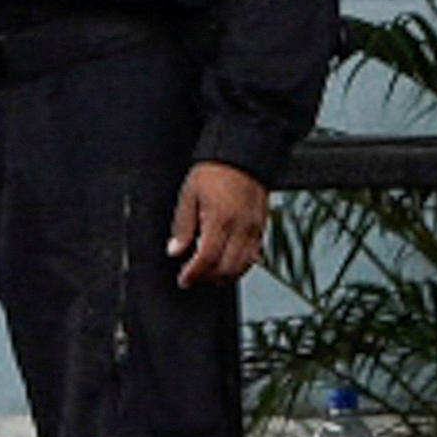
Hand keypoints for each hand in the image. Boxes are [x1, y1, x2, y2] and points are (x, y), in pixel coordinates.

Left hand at [168, 160, 269, 288]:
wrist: (242, 156)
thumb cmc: (215, 171)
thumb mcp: (189, 194)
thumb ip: (183, 226)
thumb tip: (175, 250)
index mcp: (220, 219)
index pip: (207, 259)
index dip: (193, 274)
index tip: (183, 280)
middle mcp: (241, 228)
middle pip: (226, 269)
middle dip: (207, 278)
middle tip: (193, 277)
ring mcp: (254, 230)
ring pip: (242, 267)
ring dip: (223, 276)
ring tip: (208, 273)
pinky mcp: (261, 228)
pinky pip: (253, 257)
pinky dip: (239, 266)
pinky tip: (226, 263)